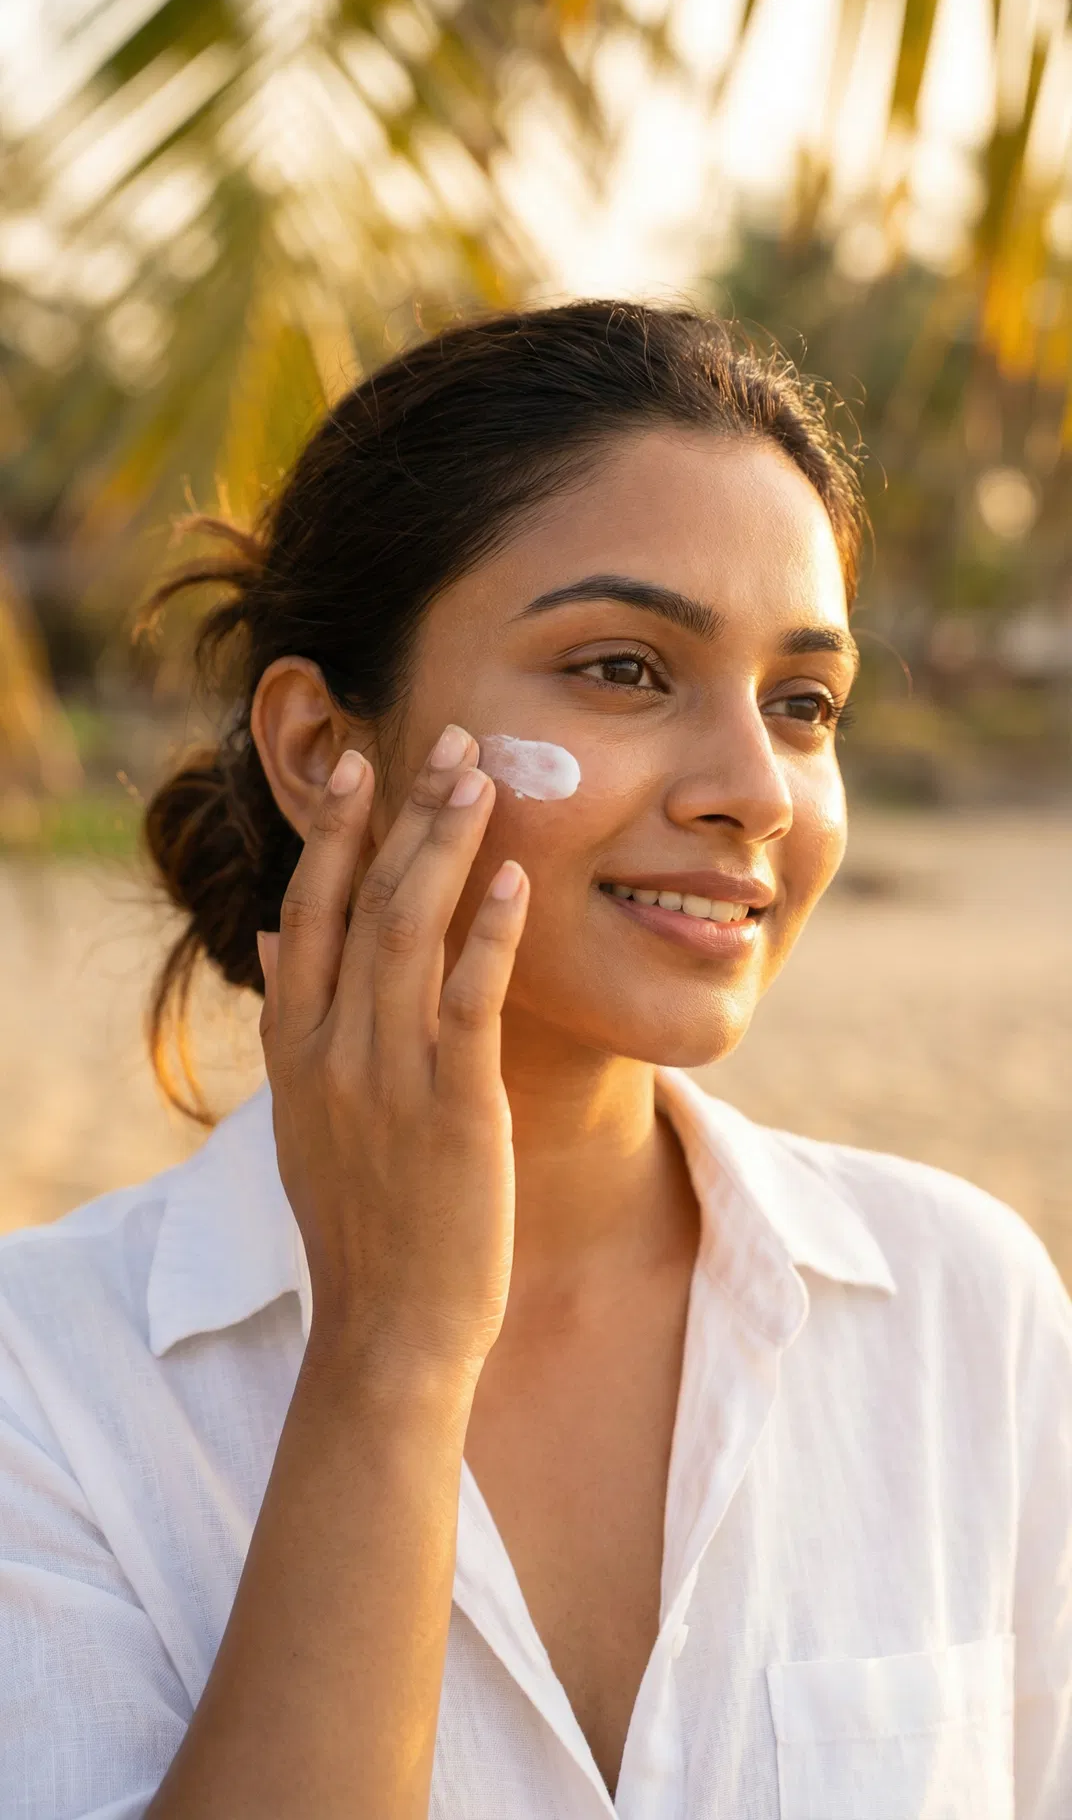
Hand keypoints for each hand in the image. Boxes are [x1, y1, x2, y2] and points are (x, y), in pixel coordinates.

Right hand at [256, 726, 528, 1376]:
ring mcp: (389, 1076)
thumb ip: (296, 1020)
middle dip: (404, 813)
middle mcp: (333, 1049)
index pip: (310, 912)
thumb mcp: (305, 1118)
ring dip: (446, 846)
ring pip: (410, 933)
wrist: (390, 1328)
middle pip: (362, 903)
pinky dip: (490, 933)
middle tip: (449, 739)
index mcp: (297, 1047)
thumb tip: (280, 937)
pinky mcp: (454, 1108)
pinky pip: (469, 1002)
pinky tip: (514, 877)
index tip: (359, 764)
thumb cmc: (363, 1221)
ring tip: (481, 776)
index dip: (334, 833)